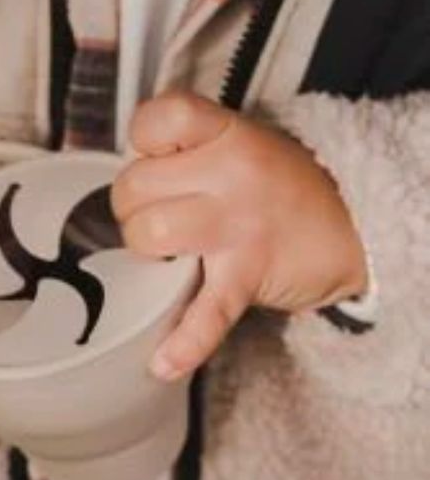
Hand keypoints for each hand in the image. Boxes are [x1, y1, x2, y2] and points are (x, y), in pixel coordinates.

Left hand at [111, 91, 368, 381]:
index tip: (153, 154)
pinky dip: (184, 341)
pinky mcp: (247, 276)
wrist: (352, 228)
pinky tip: (162, 362)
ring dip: (143, 248)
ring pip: (151, 234)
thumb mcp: (238, 141)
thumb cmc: (276, 182)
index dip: (143, 139)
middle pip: (136, 185)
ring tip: (162, 248)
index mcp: (224, 132)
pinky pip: (207, 311)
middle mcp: (230, 173)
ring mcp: (239, 226)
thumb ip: (185, 146)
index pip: (159, 118)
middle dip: (131, 204)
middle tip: (154, 209)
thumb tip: (128, 170)